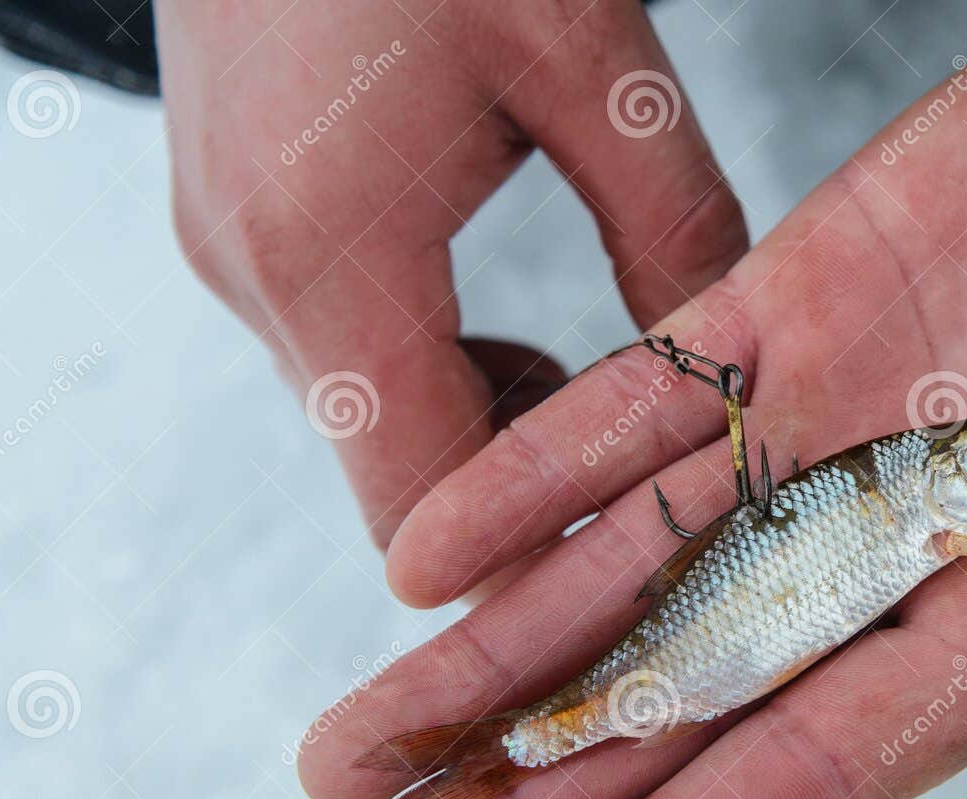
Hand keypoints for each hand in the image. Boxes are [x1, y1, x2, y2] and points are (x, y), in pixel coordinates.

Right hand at [159, 0, 746, 546]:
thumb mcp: (592, 62)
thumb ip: (673, 225)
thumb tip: (732, 368)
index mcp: (340, 255)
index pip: (421, 510)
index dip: (526, 565)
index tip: (631, 568)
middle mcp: (262, 280)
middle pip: (396, 479)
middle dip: (522, 498)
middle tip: (643, 479)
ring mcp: (235, 255)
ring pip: (371, 420)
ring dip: (480, 425)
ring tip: (588, 380)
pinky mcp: (239, 225)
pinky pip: (345, 353)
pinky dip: (430, 366)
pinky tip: (503, 315)